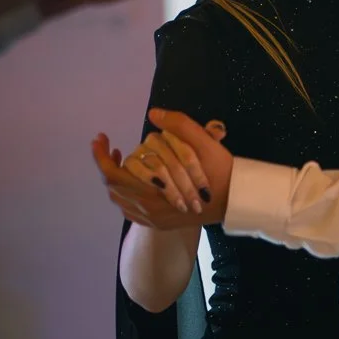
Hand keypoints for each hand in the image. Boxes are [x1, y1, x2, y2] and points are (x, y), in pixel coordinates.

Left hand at [92, 118, 231, 228]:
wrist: (237, 201)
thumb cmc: (221, 171)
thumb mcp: (205, 143)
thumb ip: (179, 125)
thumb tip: (154, 113)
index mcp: (154, 190)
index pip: (112, 174)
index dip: (101, 156)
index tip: (100, 138)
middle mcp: (149, 209)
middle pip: (113, 187)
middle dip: (106, 165)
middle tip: (110, 146)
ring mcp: (153, 219)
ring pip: (120, 200)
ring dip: (115, 180)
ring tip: (122, 162)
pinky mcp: (160, 224)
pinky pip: (131, 211)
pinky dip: (125, 195)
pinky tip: (134, 183)